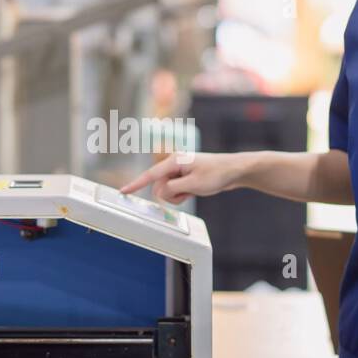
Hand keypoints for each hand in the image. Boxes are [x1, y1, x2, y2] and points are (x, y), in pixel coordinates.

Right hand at [118, 152, 241, 203]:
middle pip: (159, 187)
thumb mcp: (194, 185)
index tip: (123, 192)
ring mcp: (179, 171)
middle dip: (171, 195)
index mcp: (174, 162)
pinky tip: (195, 190)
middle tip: (189, 192)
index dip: (135, 185)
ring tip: (193, 191)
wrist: (234, 170)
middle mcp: (174, 164)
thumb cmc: (216, 174)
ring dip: (177, 196)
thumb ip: (173, 189)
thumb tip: (160, 192)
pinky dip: (183, 194)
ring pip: (167, 191)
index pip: (150, 176)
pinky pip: (175, 190)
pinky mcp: (184, 177)